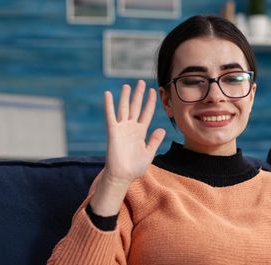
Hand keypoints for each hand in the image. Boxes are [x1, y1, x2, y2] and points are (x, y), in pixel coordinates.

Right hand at [90, 81, 165, 215]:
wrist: (123, 176)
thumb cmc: (135, 167)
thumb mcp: (149, 152)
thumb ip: (155, 140)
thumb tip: (161, 129)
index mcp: (140, 132)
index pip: (146, 113)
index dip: (150, 102)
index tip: (154, 91)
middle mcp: (131, 128)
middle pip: (135, 107)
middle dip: (138, 95)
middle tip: (141, 82)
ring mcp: (122, 129)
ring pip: (124, 108)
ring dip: (125, 97)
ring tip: (127, 85)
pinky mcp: (113, 132)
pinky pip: (111, 116)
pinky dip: (109, 105)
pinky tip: (108, 94)